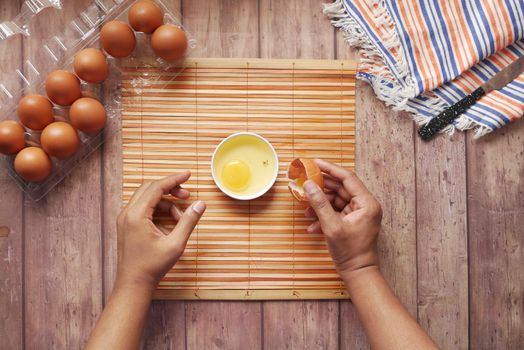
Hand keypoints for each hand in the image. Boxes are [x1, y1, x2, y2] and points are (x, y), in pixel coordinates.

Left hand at [116, 171, 205, 289]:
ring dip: (166, 202)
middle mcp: (127, 213)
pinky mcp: (127, 225)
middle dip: (170, 189)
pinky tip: (171, 222)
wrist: (134, 284)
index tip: (188, 174)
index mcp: (137, 215)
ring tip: (181, 217)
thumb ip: (188, 221)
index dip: (174, 179)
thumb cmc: (152, 266)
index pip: (156, 187)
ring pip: (147, 198)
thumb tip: (201, 204)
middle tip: (187, 195)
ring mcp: (125, 219)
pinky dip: (158, 209)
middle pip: (150, 188)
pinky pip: (144, 208)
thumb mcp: (176, 244)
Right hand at [304, 159, 381, 275]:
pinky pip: (335, 211)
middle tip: (305, 182)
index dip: (330, 168)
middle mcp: (365, 205)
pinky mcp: (351, 221)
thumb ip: (319, 203)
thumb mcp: (331, 226)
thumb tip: (308, 185)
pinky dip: (323, 215)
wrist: (357, 273)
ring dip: (320, 204)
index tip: (315, 162)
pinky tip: (311, 225)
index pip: (347, 178)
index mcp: (367, 203)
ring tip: (305, 208)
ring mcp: (358, 213)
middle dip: (321, 187)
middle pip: (340, 187)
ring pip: (336, 200)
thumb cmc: (350, 252)